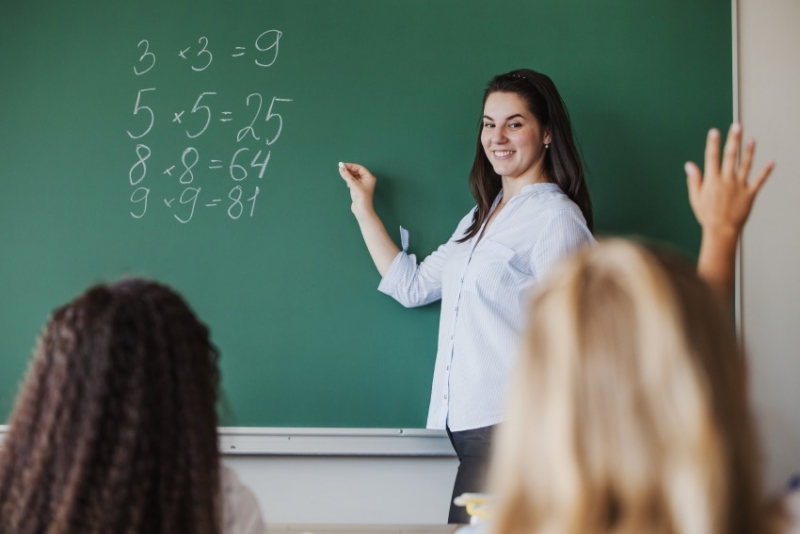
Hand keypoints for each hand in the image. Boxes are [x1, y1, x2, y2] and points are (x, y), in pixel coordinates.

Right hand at [338, 162, 376, 216]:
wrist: (362, 209)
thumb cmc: (361, 197)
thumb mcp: (353, 184)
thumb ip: (347, 175)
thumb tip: (341, 167)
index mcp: (369, 177)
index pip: (359, 168)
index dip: (351, 166)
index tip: (342, 165)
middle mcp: (367, 180)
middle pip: (357, 171)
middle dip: (349, 170)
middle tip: (341, 168)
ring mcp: (363, 184)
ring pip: (355, 176)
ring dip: (349, 175)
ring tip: (343, 174)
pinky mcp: (358, 189)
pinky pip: (353, 181)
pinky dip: (349, 180)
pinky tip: (346, 182)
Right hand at [685, 123, 773, 239]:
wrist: (721, 230)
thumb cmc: (707, 215)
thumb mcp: (695, 198)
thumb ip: (694, 180)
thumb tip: (689, 165)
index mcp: (712, 180)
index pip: (711, 157)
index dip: (712, 143)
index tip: (714, 131)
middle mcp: (727, 180)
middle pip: (730, 156)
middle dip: (733, 140)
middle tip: (737, 126)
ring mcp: (739, 186)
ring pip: (745, 165)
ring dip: (749, 151)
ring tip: (752, 140)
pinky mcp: (750, 194)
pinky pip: (759, 181)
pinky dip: (765, 171)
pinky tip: (771, 162)